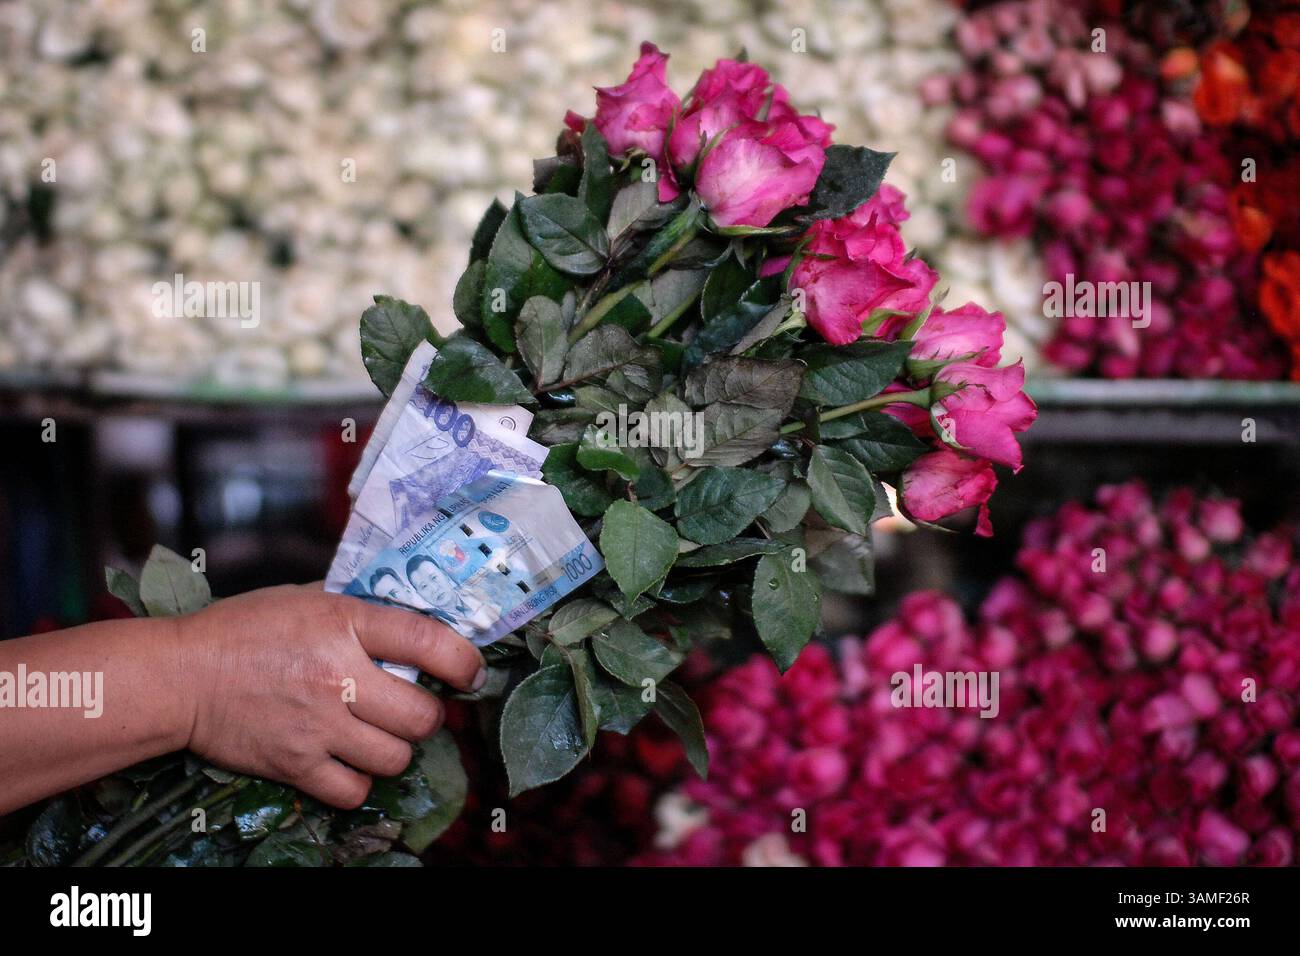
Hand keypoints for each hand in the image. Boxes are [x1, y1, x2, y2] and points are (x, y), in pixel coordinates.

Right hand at [175, 584, 484, 807]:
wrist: (180, 676)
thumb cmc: (242, 629)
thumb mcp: (305, 597)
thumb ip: (356, 608)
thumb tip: (409, 614)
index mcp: (344, 623)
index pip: (428, 641)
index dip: (463, 661)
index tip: (471, 673)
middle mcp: (337, 676)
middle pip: (422, 716)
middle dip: (428, 715)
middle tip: (414, 708)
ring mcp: (318, 725)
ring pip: (396, 757)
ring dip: (396, 749)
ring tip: (379, 734)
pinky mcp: (295, 764)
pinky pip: (355, 791)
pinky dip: (360, 782)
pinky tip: (350, 762)